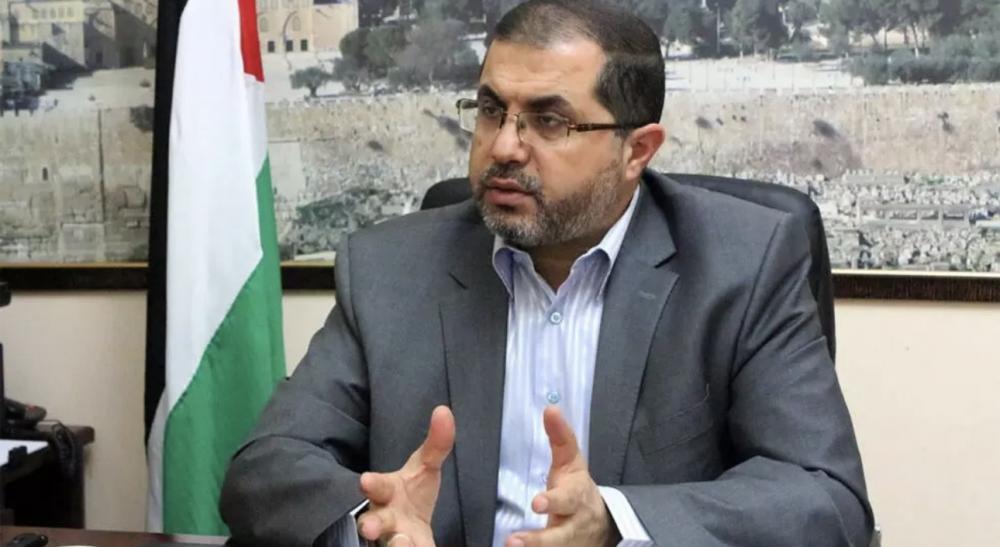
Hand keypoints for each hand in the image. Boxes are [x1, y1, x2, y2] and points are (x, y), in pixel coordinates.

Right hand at [357, 406, 454, 546]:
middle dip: (370, 523)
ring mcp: (392, 538)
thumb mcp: (426, 466)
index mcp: (387, 492)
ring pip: (389, 544)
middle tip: (368, 527)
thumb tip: (443, 411)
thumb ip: (437, 443)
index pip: (377, 487)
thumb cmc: (412, 492)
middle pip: (373, 520)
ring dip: (395, 545)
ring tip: (402, 543)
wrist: (411, 526)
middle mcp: (384, 517)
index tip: (366, 480)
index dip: (372, 484)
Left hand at [505, 406, 618, 546]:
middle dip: (538, 541)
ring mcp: (568, 544)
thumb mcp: (571, 462)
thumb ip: (560, 437)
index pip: (566, 499)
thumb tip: (550, 407)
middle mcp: (574, 525)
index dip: (553, 502)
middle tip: (512, 541)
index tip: (537, 503)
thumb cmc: (577, 488)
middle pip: (559, 536)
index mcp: (576, 497)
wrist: (601, 526)